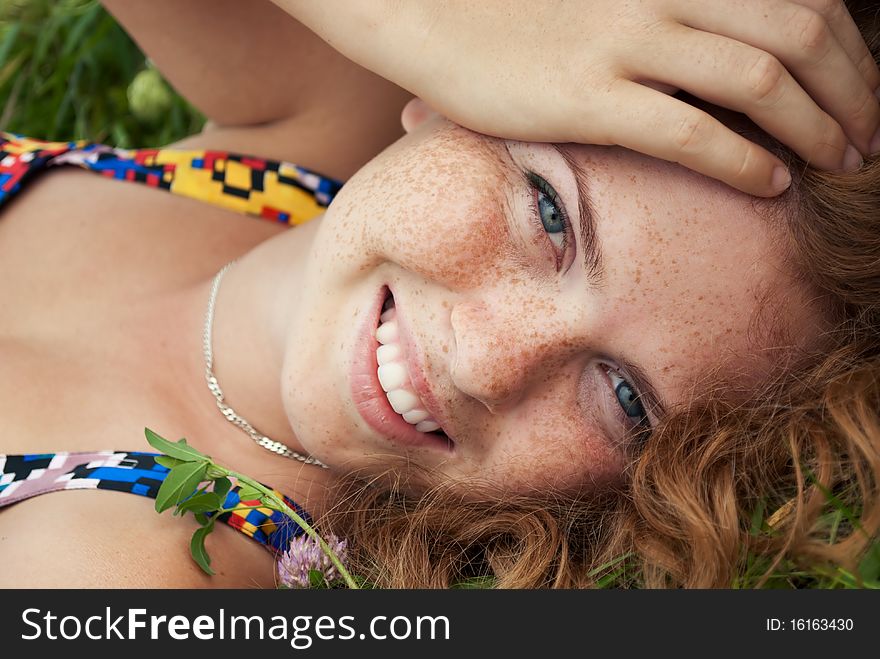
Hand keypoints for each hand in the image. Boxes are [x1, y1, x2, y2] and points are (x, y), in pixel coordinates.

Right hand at [276, 0, 879, 196]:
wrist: (430, 11)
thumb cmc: (516, 9)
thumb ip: (673, 13)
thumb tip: (719, 48)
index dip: (852, 50)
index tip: (863, 93)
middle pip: (801, 33)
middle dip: (853, 89)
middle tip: (869, 137)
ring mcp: (626, 43)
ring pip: (760, 80)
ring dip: (816, 126)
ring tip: (838, 162)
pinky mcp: (589, 97)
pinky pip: (692, 130)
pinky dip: (744, 159)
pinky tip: (770, 183)